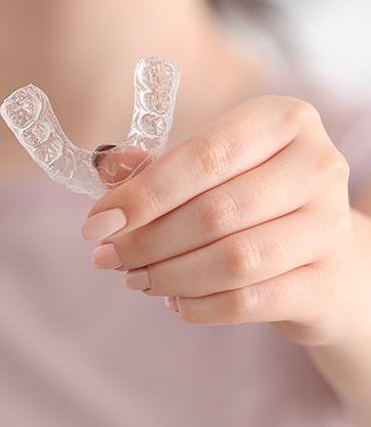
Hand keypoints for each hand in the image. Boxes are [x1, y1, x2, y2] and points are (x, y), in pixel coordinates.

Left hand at [82, 95, 366, 346]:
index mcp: (284, 121)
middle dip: (148, 240)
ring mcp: (328, 227)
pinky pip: (250, 301)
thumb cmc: (257, 197)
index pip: (206, 155)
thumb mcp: (216, 166)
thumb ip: (161, 165)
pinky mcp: (325, 282)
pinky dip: (200, 306)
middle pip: (216, 211)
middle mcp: (316, 167)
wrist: (324, 251)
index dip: (145, 193)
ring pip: (234, 259)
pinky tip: (174, 301)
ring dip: (170, 274)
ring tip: (136, 278)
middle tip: (108, 256)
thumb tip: (105, 165)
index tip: (97, 222)